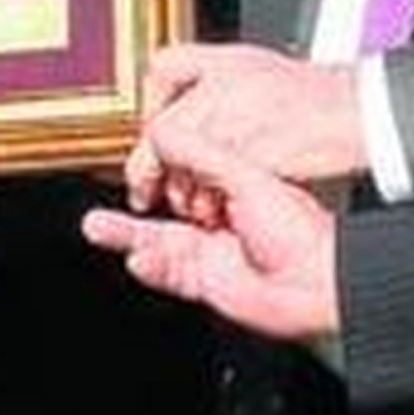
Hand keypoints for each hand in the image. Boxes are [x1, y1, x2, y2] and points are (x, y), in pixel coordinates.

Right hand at [86, 116, 339, 342]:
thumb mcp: (245, 179)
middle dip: (132, 202)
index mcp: (232, 185)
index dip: (156, 166)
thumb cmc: (300, 229)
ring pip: (158, 241)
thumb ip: (201, 156)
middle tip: (100, 193)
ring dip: (126, 234)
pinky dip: (149, 265)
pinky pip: (168, 272)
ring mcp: (212, 252)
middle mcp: (219, 218)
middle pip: (163, 208)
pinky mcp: (207, 282)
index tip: (131, 157)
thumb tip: (162, 132)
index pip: (183, 170)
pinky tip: (135, 257)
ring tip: (96, 226)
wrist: (318, 282)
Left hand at [126, 43, 364, 210]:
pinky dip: (210, 203)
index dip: (150, 105)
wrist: (361, 111)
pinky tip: (218, 211)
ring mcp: (237, 120)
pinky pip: (215, 186)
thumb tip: (183, 108)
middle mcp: (224, 86)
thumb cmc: (319, 95)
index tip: (151, 135)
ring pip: (183, 162)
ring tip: (189, 204)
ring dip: (178, 189)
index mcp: (225, 61)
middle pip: (162, 129)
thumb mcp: (261, 68)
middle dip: (148, 166)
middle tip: (146, 189)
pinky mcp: (255, 154)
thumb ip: (217, 82)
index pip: (162, 68)